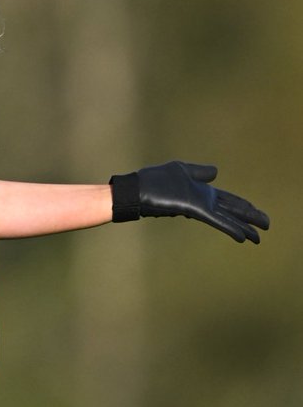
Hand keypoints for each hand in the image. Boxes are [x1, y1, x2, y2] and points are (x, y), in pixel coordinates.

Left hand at [110, 161, 269, 243]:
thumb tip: (215, 172)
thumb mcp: (181, 170)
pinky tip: (242, 236)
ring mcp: (199, 207)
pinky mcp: (193, 210)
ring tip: (259, 237)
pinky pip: (216, 220)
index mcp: (203, 191)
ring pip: (227, 218)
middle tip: (268, 225)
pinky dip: (230, 227)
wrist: (138, 189)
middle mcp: (204, 201)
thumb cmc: (154, 180)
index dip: (244, 206)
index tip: (257, 212)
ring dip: (244, 227)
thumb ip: (199, 172)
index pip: (229, 200)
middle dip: (250, 217)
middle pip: (233, 210)